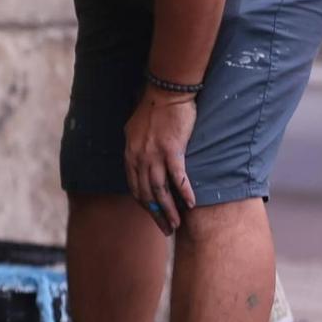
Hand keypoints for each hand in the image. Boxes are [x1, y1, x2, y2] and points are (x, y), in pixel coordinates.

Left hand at [125, 89, 196, 233]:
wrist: (166, 92)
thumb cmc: (153, 108)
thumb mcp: (134, 128)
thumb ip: (135, 145)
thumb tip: (136, 157)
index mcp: (130, 153)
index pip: (134, 186)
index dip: (144, 203)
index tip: (152, 215)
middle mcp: (139, 157)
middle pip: (146, 193)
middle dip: (156, 214)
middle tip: (165, 229)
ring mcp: (154, 155)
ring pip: (160, 191)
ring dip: (169, 210)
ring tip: (176, 224)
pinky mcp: (172, 151)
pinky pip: (178, 178)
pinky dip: (184, 193)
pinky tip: (191, 204)